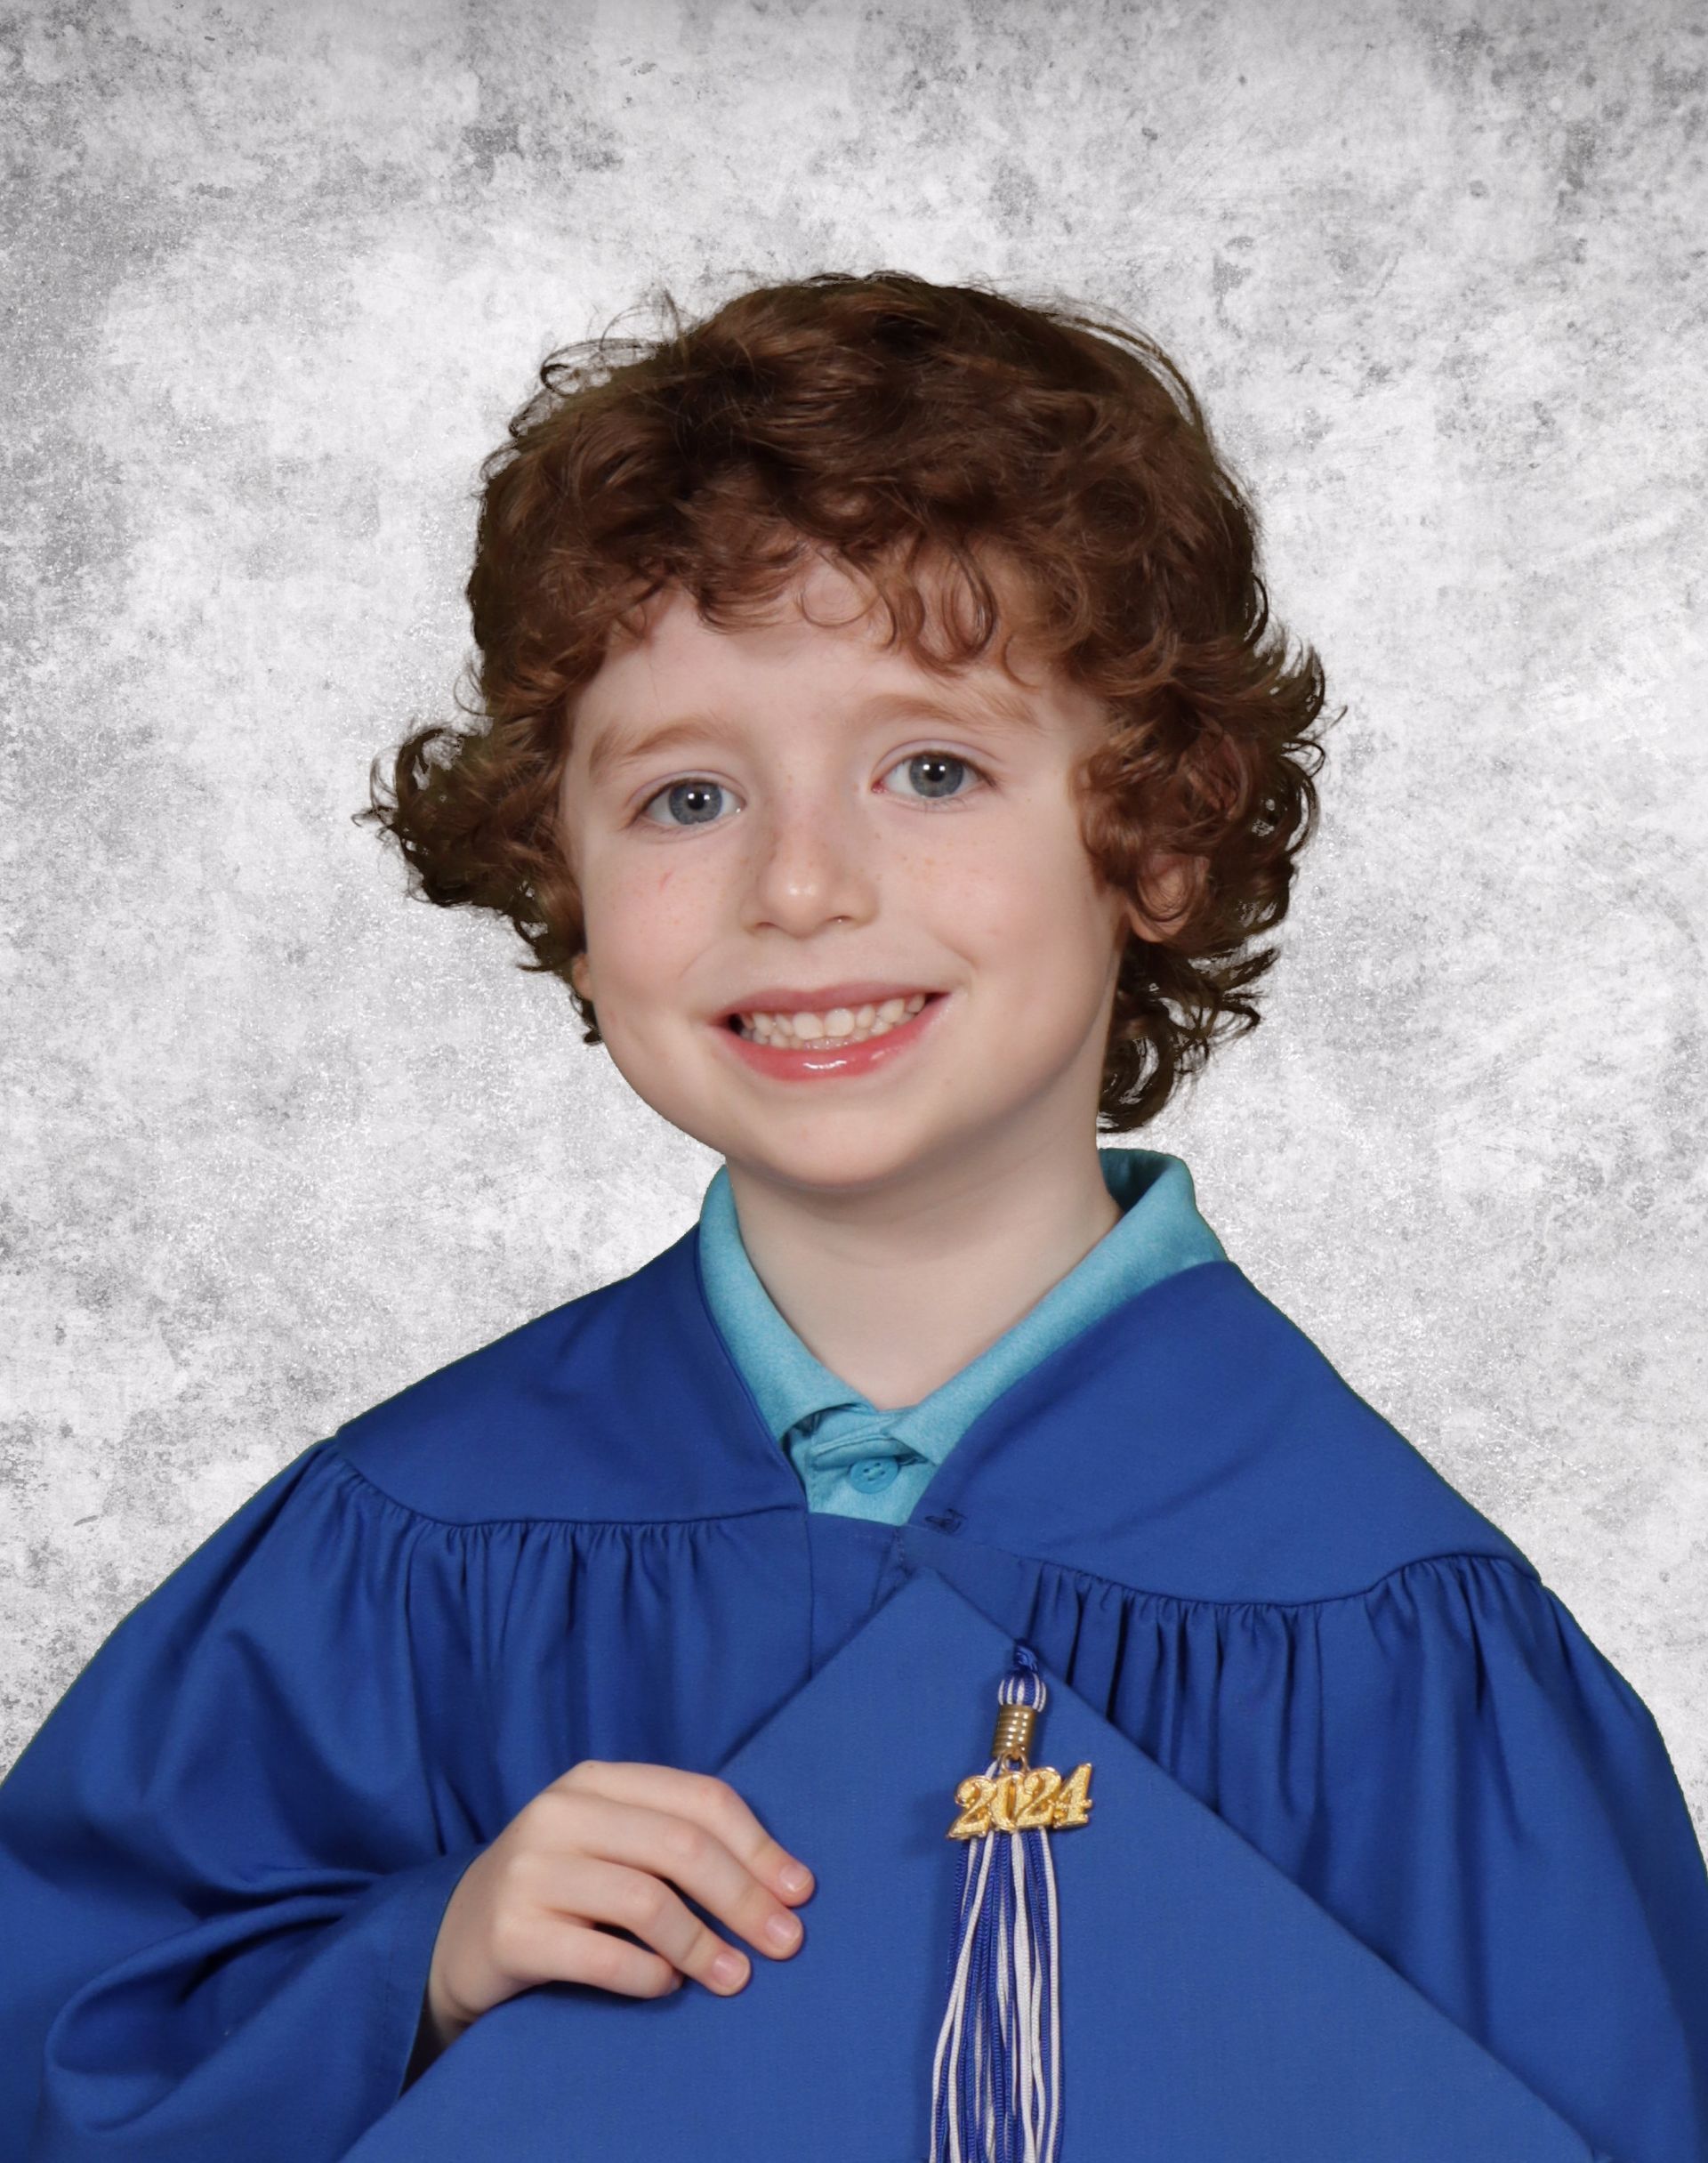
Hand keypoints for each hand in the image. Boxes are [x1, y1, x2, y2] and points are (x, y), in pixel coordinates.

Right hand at [416, 1761, 815, 2059]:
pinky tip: (667, 1986)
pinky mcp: (511, 1931)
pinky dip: (647, 1974)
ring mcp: (530, 1870)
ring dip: (702, 1944)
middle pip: (680, 1847)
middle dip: (744, 1897)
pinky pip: (600, 1954)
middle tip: (786, 1943)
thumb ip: (677, 1843)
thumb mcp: (613, 1845)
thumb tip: (784, 1885)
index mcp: (597, 1781)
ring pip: (645, 1900)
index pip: (699, 1798)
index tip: (801, 1891)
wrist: (461, 1940)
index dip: (758, 1845)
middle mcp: (560, 1813)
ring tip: (736, 1976)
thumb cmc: (564, 1889)